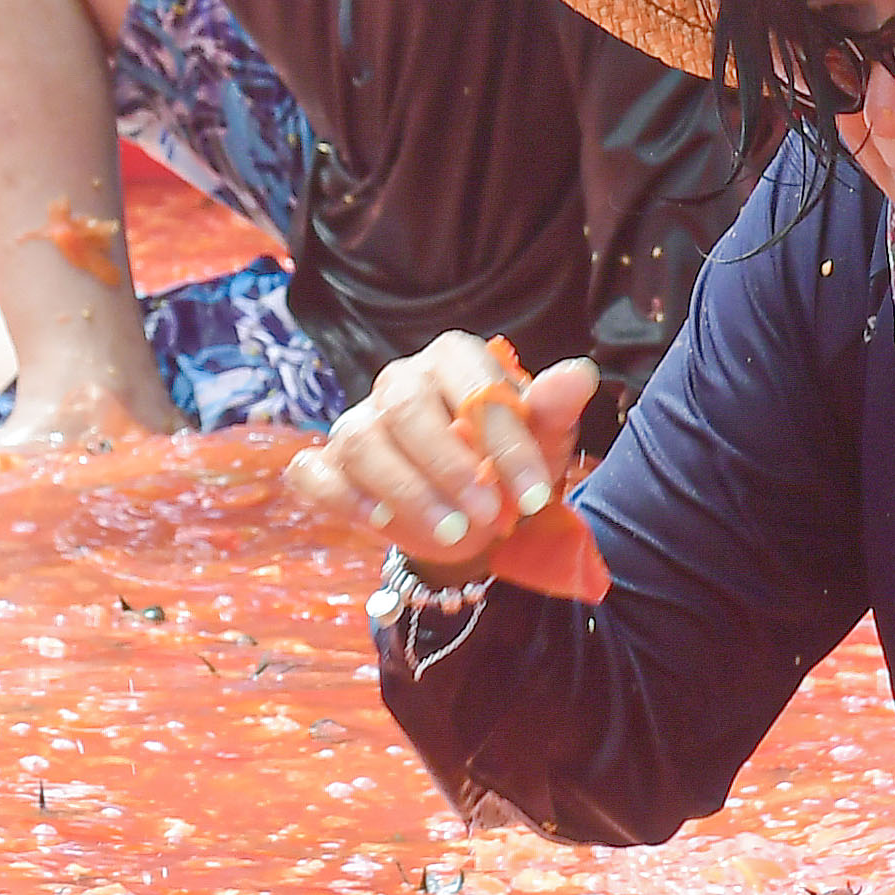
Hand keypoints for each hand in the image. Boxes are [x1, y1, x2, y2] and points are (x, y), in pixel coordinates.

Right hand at [285, 333, 593, 577]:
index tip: (534, 495)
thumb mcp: (544, 440)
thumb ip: (554, 407)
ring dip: (409, 492)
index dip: (502, 441)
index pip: (469, 385)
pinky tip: (379, 521)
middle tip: (490, 516)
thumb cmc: (508, 464)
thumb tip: (579, 374)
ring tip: (453, 534)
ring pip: (363, 443)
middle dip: (450, 468)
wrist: (476, 516)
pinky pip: (316, 474)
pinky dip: (342, 496)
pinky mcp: (329, 465)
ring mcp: (356, 423)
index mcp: (450, 360)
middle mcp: (398, 382)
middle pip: (406, 409)